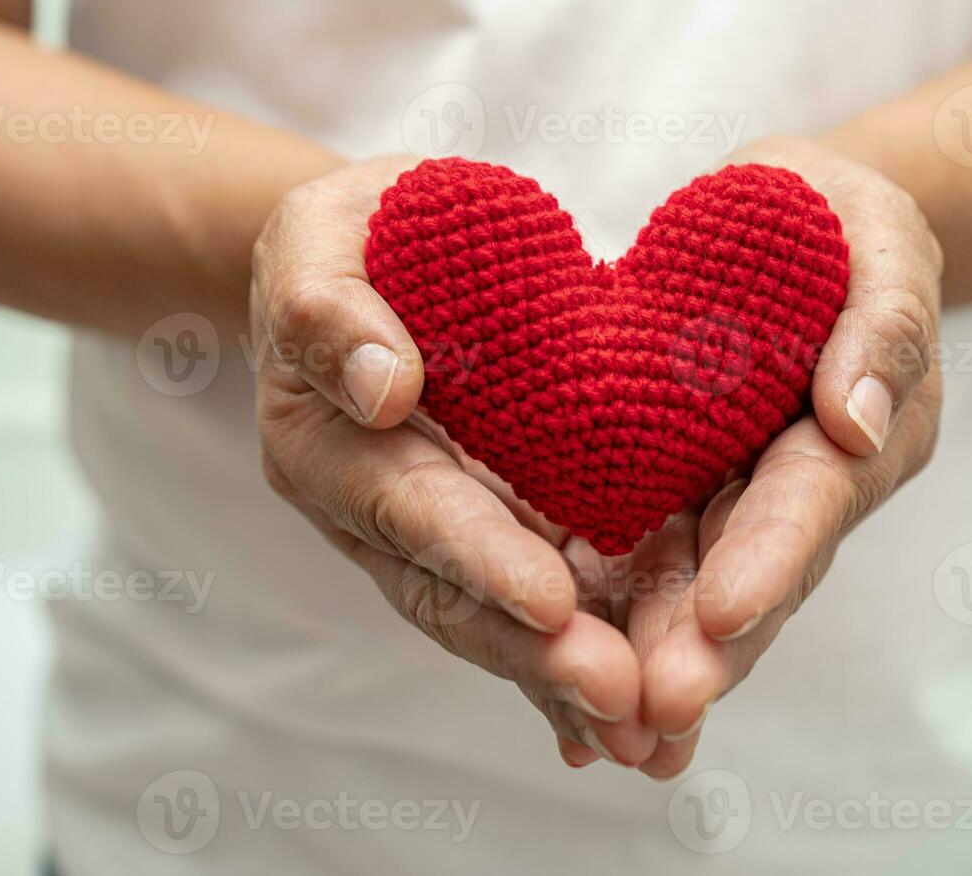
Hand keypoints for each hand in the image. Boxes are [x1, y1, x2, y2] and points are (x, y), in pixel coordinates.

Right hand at [250, 157, 656, 765]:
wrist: (377, 259)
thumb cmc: (353, 236)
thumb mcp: (320, 238)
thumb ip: (331, 310)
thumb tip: (383, 389)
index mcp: (324, 444)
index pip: (404, 505)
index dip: (475, 553)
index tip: (550, 597)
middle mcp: (372, 513)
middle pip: (452, 595)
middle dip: (533, 652)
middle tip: (621, 698)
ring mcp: (432, 539)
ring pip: (495, 623)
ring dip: (567, 681)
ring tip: (651, 735)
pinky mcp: (489, 540)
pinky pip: (534, 611)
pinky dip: (582, 662)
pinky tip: (646, 725)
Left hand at [558, 137, 944, 776]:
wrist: (775, 227)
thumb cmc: (828, 218)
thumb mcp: (874, 234)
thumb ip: (883, 321)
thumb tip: (856, 422)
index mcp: (857, 435)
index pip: (810, 502)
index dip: (770, 559)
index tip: (722, 615)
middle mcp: (792, 489)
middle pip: (749, 575)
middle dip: (704, 645)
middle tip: (656, 708)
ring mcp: (727, 503)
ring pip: (685, 590)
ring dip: (649, 658)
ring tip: (603, 728)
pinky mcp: (666, 498)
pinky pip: (632, 565)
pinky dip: (603, 624)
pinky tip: (557, 691)